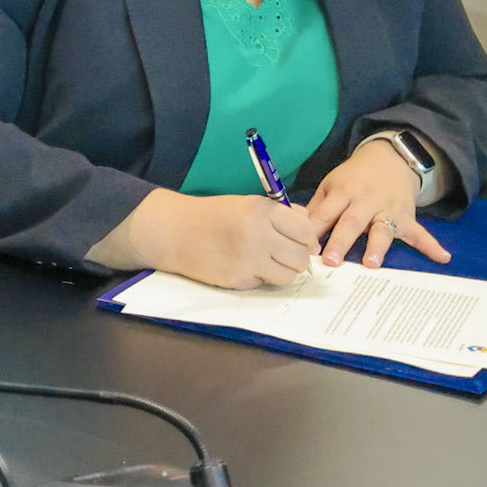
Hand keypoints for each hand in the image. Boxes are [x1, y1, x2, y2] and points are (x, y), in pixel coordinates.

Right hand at [116, 188, 318, 288]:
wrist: (175, 232)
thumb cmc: (213, 216)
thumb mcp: (248, 204)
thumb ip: (282, 214)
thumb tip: (311, 235)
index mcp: (261, 211)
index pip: (305, 230)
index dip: (307, 238)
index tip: (302, 240)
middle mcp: (257, 235)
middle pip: (301, 256)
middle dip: (298, 257)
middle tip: (286, 254)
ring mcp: (248, 260)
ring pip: (289, 275)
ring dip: (283, 271)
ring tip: (268, 262)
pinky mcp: (238, 279)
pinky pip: (265, 283)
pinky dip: (260, 277)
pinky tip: (245, 266)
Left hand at [308, 141, 450, 267]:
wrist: (390, 159)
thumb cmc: (353, 177)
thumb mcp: (330, 184)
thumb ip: (315, 208)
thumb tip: (295, 229)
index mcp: (343, 191)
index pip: (326, 213)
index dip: (315, 230)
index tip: (306, 248)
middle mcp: (366, 200)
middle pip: (352, 222)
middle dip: (341, 241)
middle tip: (332, 261)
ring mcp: (388, 209)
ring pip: (382, 228)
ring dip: (378, 246)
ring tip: (372, 264)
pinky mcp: (407, 216)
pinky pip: (420, 232)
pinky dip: (431, 244)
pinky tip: (442, 256)